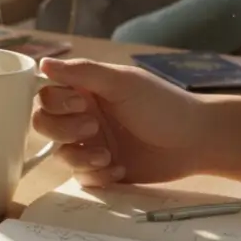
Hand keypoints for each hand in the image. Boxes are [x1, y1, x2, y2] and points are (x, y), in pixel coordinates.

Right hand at [33, 57, 206, 186]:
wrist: (198, 140)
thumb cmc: (162, 104)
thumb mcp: (122, 82)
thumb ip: (82, 72)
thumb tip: (42, 63)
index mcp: (83, 91)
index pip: (46, 96)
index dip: (55, 103)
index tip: (81, 104)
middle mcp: (82, 116)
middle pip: (44, 125)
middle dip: (63, 130)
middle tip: (93, 128)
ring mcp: (92, 144)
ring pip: (60, 153)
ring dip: (79, 156)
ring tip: (107, 156)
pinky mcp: (104, 170)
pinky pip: (82, 177)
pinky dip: (95, 176)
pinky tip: (118, 170)